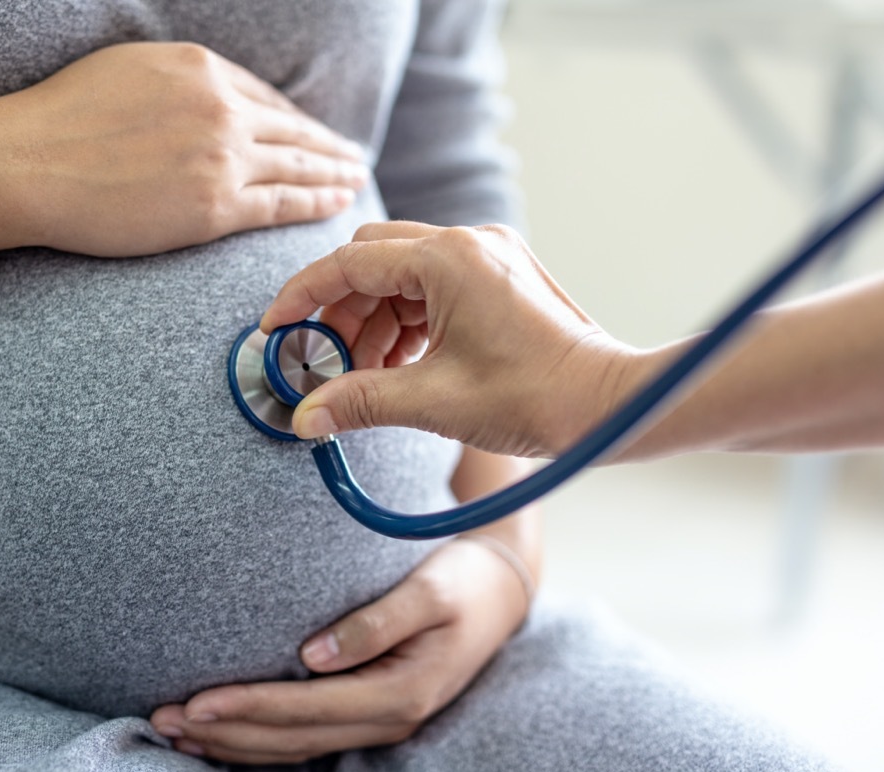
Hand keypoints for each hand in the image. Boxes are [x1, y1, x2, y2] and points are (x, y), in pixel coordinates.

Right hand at [0, 42, 367, 256]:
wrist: (25, 163)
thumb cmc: (58, 119)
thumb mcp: (125, 69)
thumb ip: (175, 83)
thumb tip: (199, 98)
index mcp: (199, 68)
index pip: (262, 97)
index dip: (291, 119)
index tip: (310, 133)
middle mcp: (221, 107)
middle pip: (291, 129)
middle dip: (327, 145)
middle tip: (353, 157)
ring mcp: (221, 157)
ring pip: (296, 166)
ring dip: (332, 174)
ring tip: (355, 181)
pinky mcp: (213, 207)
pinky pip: (279, 205)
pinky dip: (314, 204)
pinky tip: (335, 203)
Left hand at [149, 536, 534, 763]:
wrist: (502, 592)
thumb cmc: (464, 582)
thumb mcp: (431, 589)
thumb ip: (378, 621)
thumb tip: (314, 654)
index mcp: (402, 692)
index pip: (308, 710)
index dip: (249, 709)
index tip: (196, 702)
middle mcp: (388, 719)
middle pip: (292, 738)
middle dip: (225, 732)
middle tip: (162, 718)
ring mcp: (379, 722)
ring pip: (294, 745)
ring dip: (234, 742)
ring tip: (174, 730)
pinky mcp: (370, 712)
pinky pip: (307, 736)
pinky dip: (259, 736)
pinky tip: (221, 730)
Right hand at [259, 222, 643, 457]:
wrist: (607, 404)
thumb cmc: (536, 397)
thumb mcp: (433, 401)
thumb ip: (360, 401)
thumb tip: (305, 416)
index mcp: (449, 259)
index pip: (349, 263)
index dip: (303, 297)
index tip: (276, 329)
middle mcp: (468, 243)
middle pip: (372, 262)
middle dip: (340, 313)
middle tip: (325, 364)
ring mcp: (487, 256)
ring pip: (401, 278)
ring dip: (374, 324)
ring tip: (368, 378)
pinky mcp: (499, 276)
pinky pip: (433, 289)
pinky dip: (406, 324)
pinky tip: (401, 366)